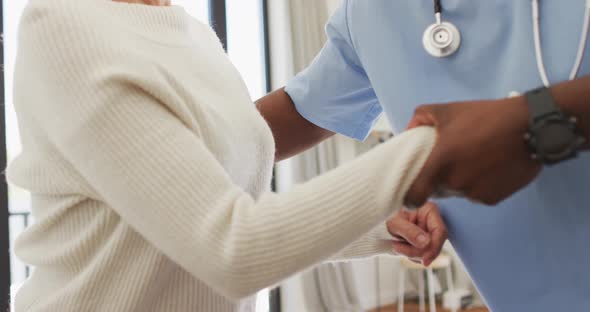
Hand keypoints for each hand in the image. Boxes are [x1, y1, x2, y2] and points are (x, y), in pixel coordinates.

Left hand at [387, 202, 447, 265]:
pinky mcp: (423, 242)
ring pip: (429, 252)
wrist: (378, 224)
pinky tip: (400, 247)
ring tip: (397, 245)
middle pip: (435, 244)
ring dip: (412, 254)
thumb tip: (426, 242)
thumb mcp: (395, 223)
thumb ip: (410, 232)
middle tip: (399, 249)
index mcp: (429, 211)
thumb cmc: (387, 216)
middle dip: (419, 252)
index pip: (440, 231)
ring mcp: (428, 233)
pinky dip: (411, 255)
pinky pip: (422, 255)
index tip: (425, 260)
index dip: (434, 247)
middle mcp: (431, 222)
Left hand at [405, 97, 542, 206]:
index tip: (412, 192)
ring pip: (459, 192)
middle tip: (454, 159)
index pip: (414, 196)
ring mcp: (474, 193)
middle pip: (439, 190)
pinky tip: (490, 165)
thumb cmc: (487, 117)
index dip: (410, 197)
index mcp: (439, 164)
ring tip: (476, 158)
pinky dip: (481, 184)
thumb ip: (420, 119)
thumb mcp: (447, 110)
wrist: (530, 128)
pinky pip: (478, 195)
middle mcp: (455, 183)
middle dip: (441, 178)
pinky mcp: (493, 198)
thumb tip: (408, 131)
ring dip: (462, 180)